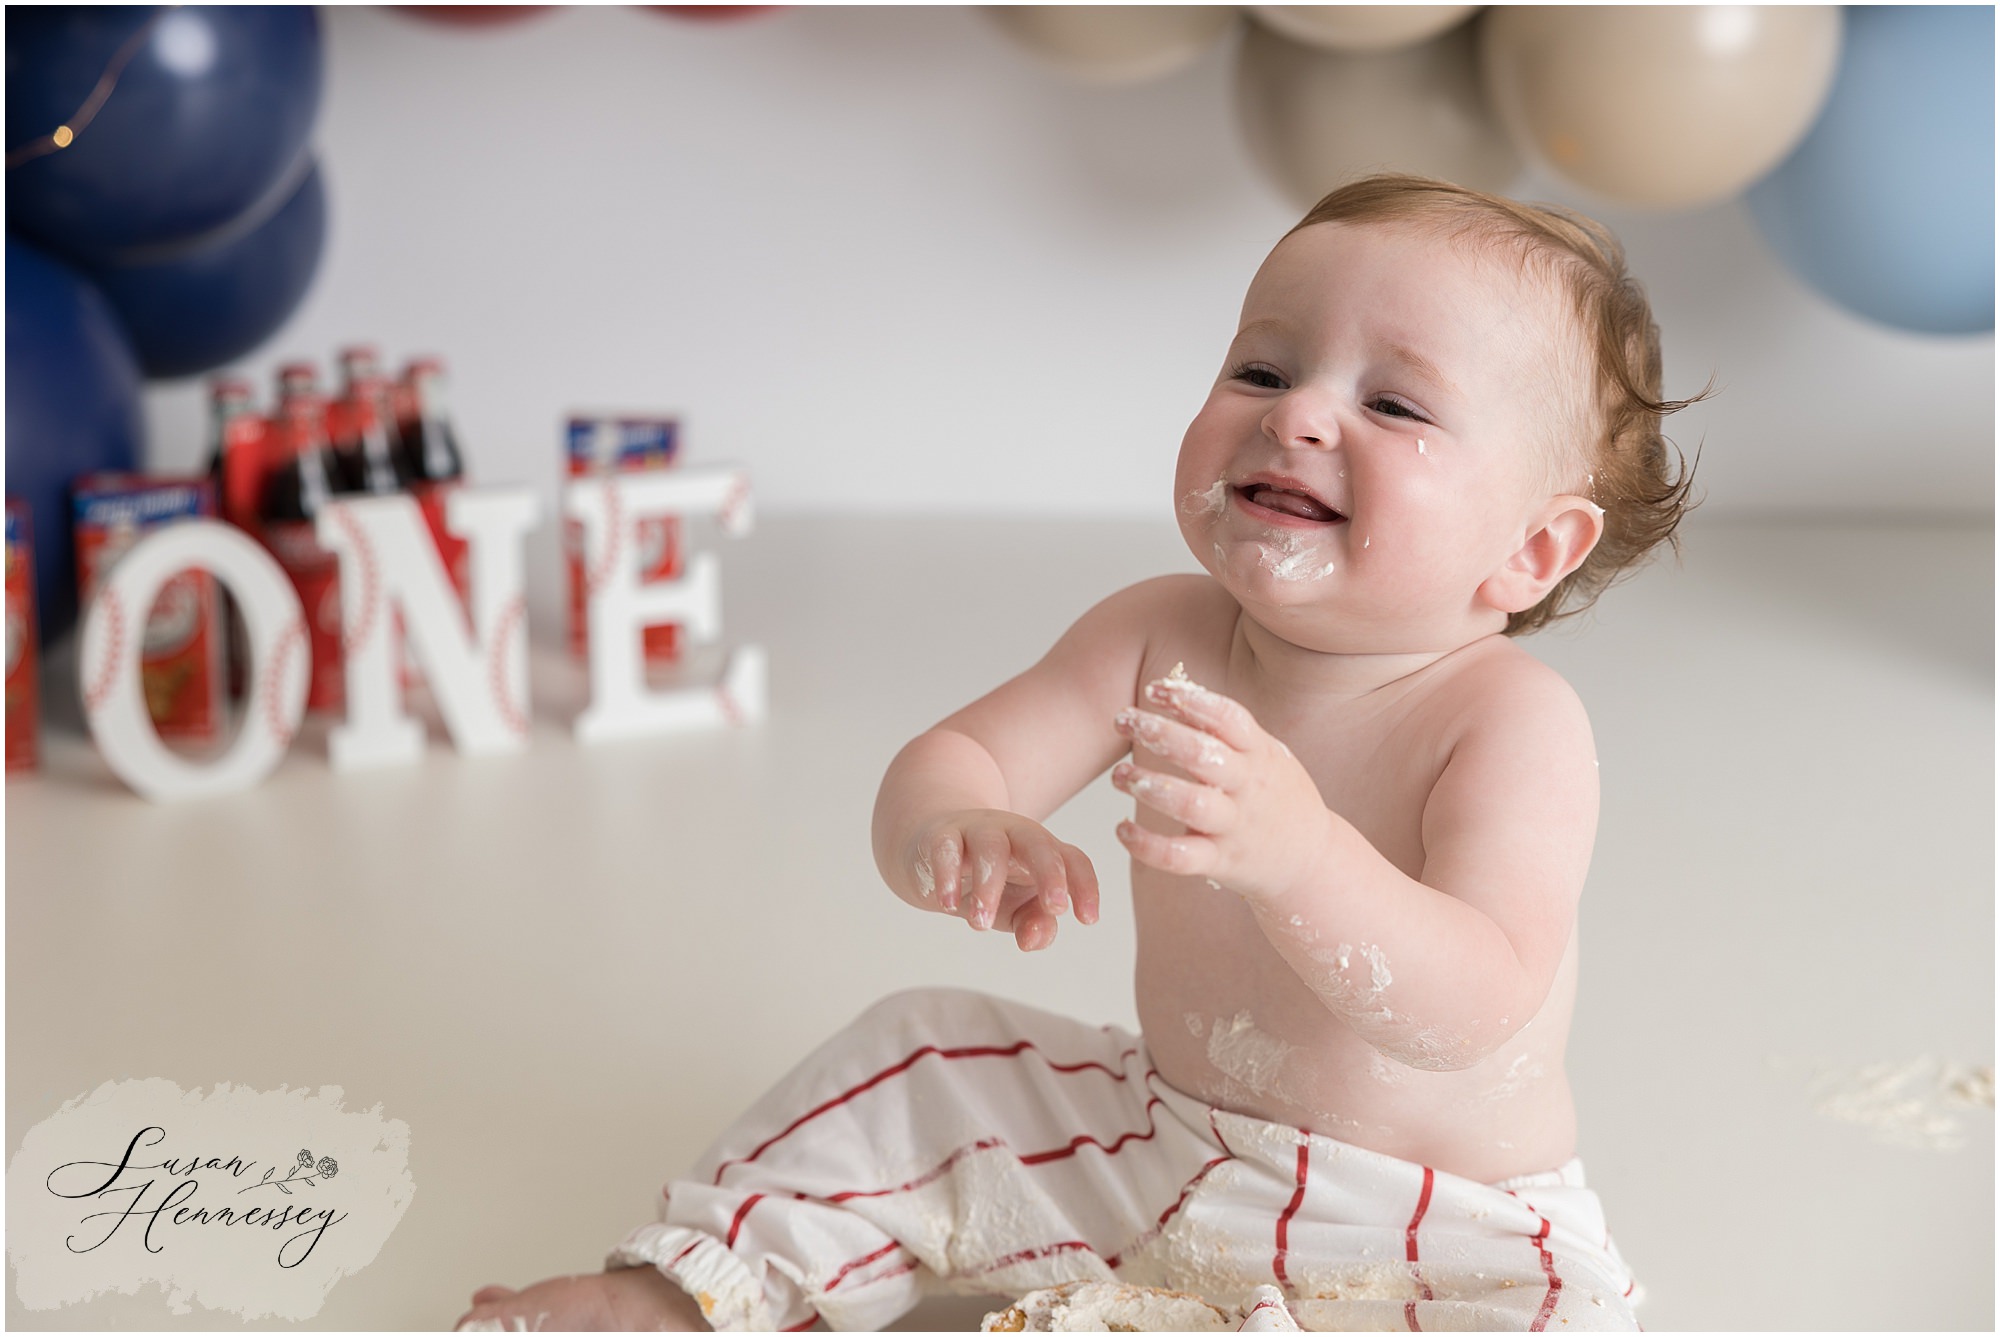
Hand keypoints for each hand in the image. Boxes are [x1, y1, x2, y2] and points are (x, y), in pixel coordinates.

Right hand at [907, 810, 1100, 951]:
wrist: (935, 851)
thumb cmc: (989, 881)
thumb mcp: (1016, 909)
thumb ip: (1035, 925)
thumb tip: (1033, 939)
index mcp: (1042, 851)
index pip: (1072, 860)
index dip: (1085, 887)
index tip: (1088, 919)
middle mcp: (1015, 834)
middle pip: (1039, 844)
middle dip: (1051, 874)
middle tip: (1055, 908)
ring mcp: (978, 831)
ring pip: (991, 848)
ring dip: (989, 887)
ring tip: (982, 923)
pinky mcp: (942, 836)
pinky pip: (947, 849)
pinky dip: (947, 877)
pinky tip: (948, 904)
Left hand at [1110, 670, 1329, 899]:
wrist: (1311, 860)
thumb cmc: (1276, 797)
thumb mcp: (1266, 755)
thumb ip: (1227, 730)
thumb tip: (1174, 691)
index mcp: (1260, 754)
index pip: (1228, 718)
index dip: (1190, 701)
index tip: (1154, 690)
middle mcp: (1248, 788)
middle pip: (1203, 756)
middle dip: (1159, 733)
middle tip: (1123, 720)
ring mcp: (1235, 827)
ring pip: (1190, 804)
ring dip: (1149, 786)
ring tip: (1119, 775)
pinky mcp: (1221, 862)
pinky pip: (1180, 856)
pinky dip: (1146, 845)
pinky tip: (1122, 829)